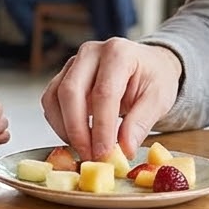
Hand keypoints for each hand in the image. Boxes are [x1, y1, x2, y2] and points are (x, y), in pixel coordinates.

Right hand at [40, 39, 183, 160]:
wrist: (146, 65)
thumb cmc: (153, 79)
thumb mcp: (159, 99)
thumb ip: (141, 123)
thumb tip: (124, 149)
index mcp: (118, 53)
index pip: (103, 93)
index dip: (101, 127)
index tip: (104, 153)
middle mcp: (90, 53)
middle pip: (71, 92)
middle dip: (77, 130)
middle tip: (90, 156)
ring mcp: (72, 63)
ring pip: (54, 97)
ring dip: (64, 129)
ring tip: (84, 149)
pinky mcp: (61, 76)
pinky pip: (50, 102)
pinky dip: (59, 123)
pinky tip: (76, 137)